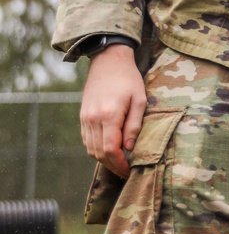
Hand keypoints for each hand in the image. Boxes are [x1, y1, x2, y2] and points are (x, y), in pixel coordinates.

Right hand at [80, 45, 146, 178]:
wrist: (108, 61)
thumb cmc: (128, 80)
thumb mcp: (139, 100)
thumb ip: (134, 126)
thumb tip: (129, 148)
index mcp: (109, 115)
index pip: (110, 149)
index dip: (120, 164)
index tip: (130, 170)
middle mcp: (93, 118)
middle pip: (99, 153)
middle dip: (113, 166)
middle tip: (126, 172)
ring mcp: (85, 117)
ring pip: (91, 149)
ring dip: (104, 160)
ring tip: (118, 164)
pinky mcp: (83, 116)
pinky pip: (87, 140)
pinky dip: (96, 149)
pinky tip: (108, 151)